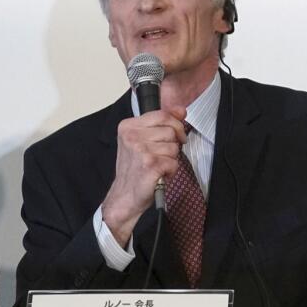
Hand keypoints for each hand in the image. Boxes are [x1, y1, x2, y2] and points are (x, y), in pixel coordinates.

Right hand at [100, 107, 187, 245]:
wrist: (125, 197)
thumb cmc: (135, 169)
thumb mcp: (145, 140)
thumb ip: (163, 122)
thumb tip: (181, 109)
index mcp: (128, 126)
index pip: (163, 114)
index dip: (176, 125)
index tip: (176, 136)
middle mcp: (131, 136)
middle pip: (171, 130)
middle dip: (173, 145)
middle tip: (160, 156)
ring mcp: (140, 150)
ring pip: (174, 147)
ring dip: (171, 159)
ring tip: (157, 166)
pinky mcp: (150, 164)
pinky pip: (174, 162)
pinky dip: (171, 171)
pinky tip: (158, 175)